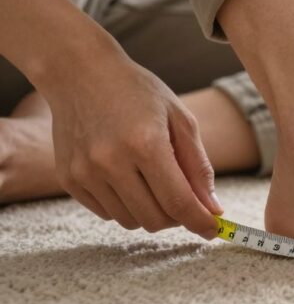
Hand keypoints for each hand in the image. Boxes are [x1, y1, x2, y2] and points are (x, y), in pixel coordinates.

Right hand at [42, 48, 222, 237]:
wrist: (80, 72)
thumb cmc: (137, 91)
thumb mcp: (180, 118)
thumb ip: (198, 166)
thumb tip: (212, 207)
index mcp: (145, 143)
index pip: (178, 202)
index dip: (200, 222)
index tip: (213, 230)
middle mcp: (111, 161)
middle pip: (154, 219)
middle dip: (178, 218)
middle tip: (187, 202)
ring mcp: (85, 172)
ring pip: (130, 221)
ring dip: (152, 213)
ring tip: (157, 184)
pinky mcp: (69, 179)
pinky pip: (106, 213)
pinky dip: (126, 206)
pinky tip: (131, 180)